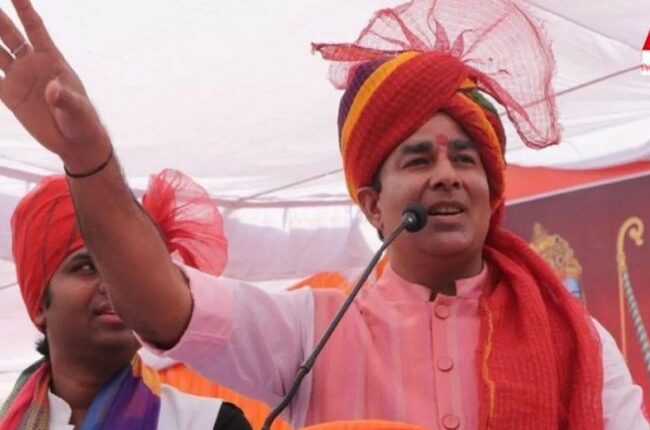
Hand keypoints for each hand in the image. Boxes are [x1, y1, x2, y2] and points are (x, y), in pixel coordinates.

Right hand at [0, 0, 109, 168]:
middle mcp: (32, 64)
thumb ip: (64, 98)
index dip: (24, 9)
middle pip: (9, 34)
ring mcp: (19, 78)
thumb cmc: (82, 121)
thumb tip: (53, 91)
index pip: (34, 28)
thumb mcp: (77, 109)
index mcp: (51, 60)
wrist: (74, 142)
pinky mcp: (9, 95)